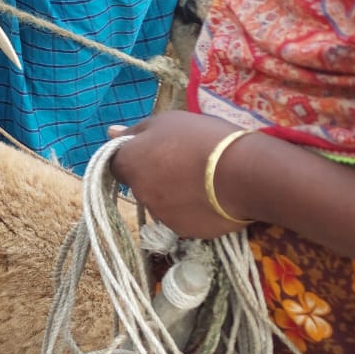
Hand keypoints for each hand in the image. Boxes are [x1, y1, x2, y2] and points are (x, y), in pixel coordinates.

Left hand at [108, 112, 256, 238]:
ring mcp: (160, 214)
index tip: (157, 153)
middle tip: (185, 164)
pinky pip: (182, 218)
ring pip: (161, 203)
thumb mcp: (167, 122)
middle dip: (156, 176)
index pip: (117, 165)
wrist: (243, 174)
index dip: (136, 158)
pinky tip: (212, 198)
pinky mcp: (182, 231)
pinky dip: (191, 210)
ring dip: (174, 194)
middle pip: (140, 184)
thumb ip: (135, 131)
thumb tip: (110, 133)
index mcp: (129, 163)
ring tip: (204, 180)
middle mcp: (138, 192)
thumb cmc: (202, 138)